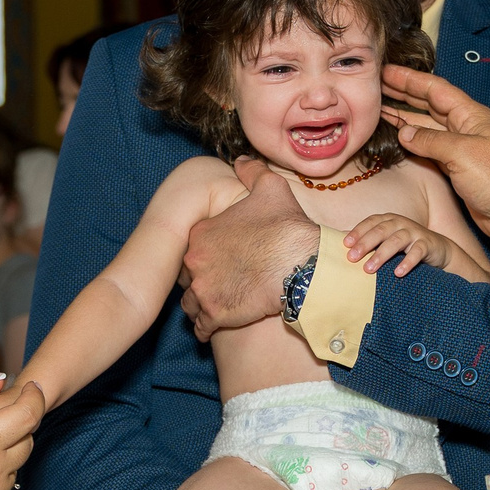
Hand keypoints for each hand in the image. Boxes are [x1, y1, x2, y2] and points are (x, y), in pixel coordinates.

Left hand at [182, 158, 319, 339]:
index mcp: (201, 233)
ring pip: (190, 303)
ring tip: (216, 305)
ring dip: (200, 305)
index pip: (189, 247)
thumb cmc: (286, 228)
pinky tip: (216, 326)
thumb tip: (241, 160)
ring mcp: (203, 290)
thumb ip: (251, 172)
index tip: (218, 258)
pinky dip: (206, 328)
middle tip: (218, 282)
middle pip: (187, 275)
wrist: (302, 266)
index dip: (204, 254)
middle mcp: (195, 261)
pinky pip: (200, 328)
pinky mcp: (216, 315)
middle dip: (199, 279)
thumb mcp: (270, 188)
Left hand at [345, 212, 441, 278]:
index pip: (371, 222)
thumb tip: (342, 244)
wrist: (438, 249)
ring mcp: (415, 232)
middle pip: (381, 230)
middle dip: (365, 243)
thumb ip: (369, 241)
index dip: (358, 232)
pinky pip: (417, 252)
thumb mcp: (388, 240)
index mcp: (389, 220)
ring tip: (369, 269)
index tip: (345, 244)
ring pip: (396, 240)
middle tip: (352, 258)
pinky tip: (398, 273)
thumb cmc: (407, 246)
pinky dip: (407, 262)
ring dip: (381, 254)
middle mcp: (401, 223)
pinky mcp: (427, 244)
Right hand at [382, 66, 489, 241]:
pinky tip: (397, 134)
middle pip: (428, 104)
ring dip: (404, 116)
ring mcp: (459, 147)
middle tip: (378, 84)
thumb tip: (404, 132)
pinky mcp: (455, 166)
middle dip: (404, 93)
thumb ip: (430, 140)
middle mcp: (464, 126)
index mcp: (470, 115)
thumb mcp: (461, 153)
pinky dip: (412, 140)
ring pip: (426, 125)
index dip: (410, 79)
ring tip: (381, 106)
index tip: (387, 71)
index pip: (435, 89)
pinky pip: (428, 147)